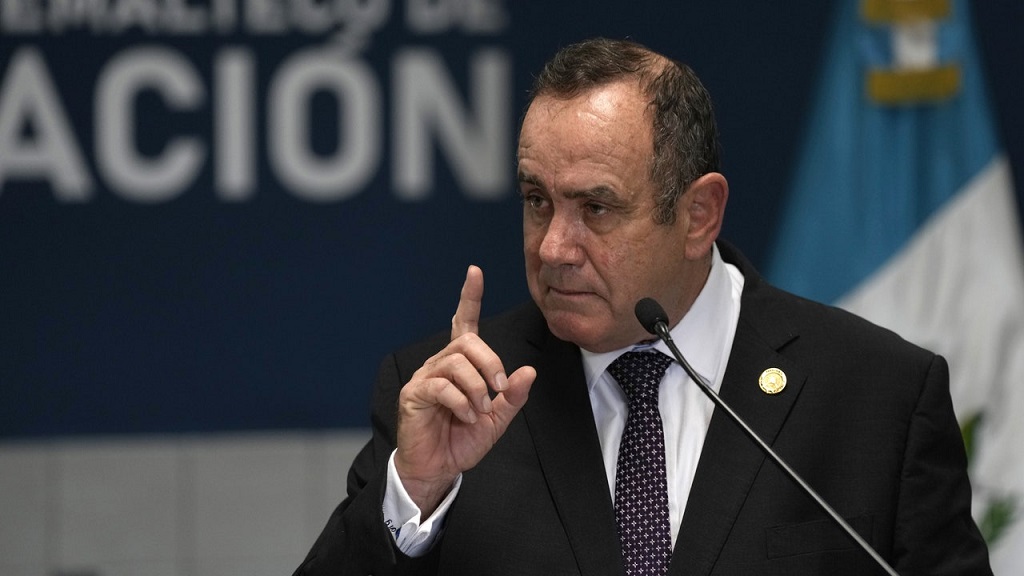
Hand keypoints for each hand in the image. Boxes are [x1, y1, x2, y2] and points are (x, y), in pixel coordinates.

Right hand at [394, 265, 535, 515]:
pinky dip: (462, 402)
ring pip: (456, 362)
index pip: (463, 323)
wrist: (436, 469)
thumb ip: (512, 396)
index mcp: (459, 365)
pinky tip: (465, 417)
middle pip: (467, 341)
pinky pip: (442, 386)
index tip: (475, 272)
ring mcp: (425, 378)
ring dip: (477, 387)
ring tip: (479, 410)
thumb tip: (529, 371)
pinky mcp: (414, 395)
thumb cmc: (461, 441)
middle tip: (498, 389)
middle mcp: (440, 365)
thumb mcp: (496, 419)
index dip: (470, 297)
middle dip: (490, 362)